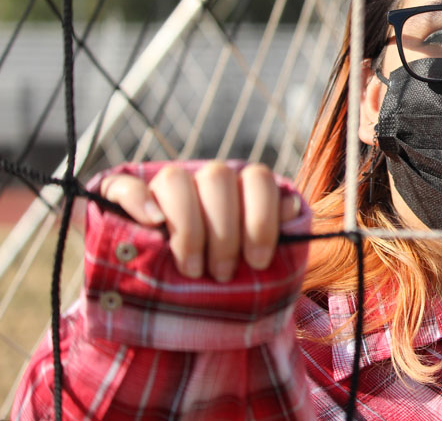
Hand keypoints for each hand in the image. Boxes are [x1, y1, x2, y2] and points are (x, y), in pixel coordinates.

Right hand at [99, 162, 300, 280]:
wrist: (159, 293)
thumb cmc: (217, 276)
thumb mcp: (248, 262)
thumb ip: (271, 234)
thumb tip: (291, 208)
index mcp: (238, 189)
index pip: (258, 178)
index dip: (262, 218)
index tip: (258, 261)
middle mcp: (201, 180)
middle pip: (218, 178)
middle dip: (224, 233)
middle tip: (221, 275)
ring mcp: (160, 187)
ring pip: (175, 179)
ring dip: (188, 226)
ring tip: (192, 271)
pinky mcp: (120, 198)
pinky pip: (125, 185)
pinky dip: (139, 200)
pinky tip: (153, 223)